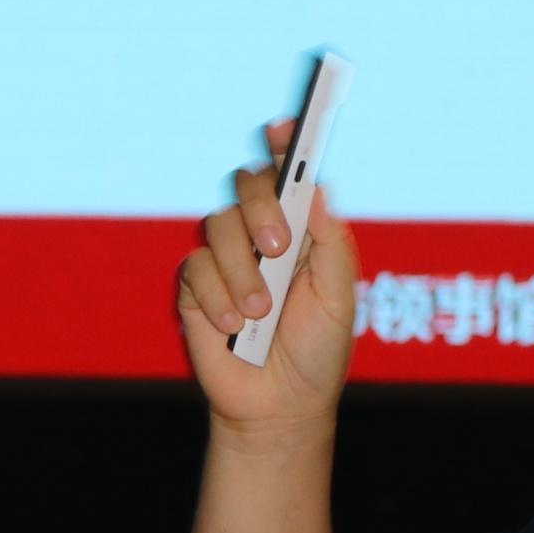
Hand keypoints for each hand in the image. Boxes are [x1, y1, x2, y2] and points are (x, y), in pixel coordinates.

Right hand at [175, 113, 362, 433]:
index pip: (288, 174)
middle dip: (260, 208)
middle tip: (279, 247)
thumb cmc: (318, 353)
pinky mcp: (196, 289)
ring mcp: (226, 260)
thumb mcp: (340, 300)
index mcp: (302, 230)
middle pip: (246, 184)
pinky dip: (217, 297)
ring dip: (241, 270)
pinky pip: (194, 269)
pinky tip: (235, 326)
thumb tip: (320, 188)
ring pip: (216, 224)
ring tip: (260, 312)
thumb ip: (332, 245)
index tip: (285, 126)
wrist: (280, 407)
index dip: (285, 143)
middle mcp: (260, 236)